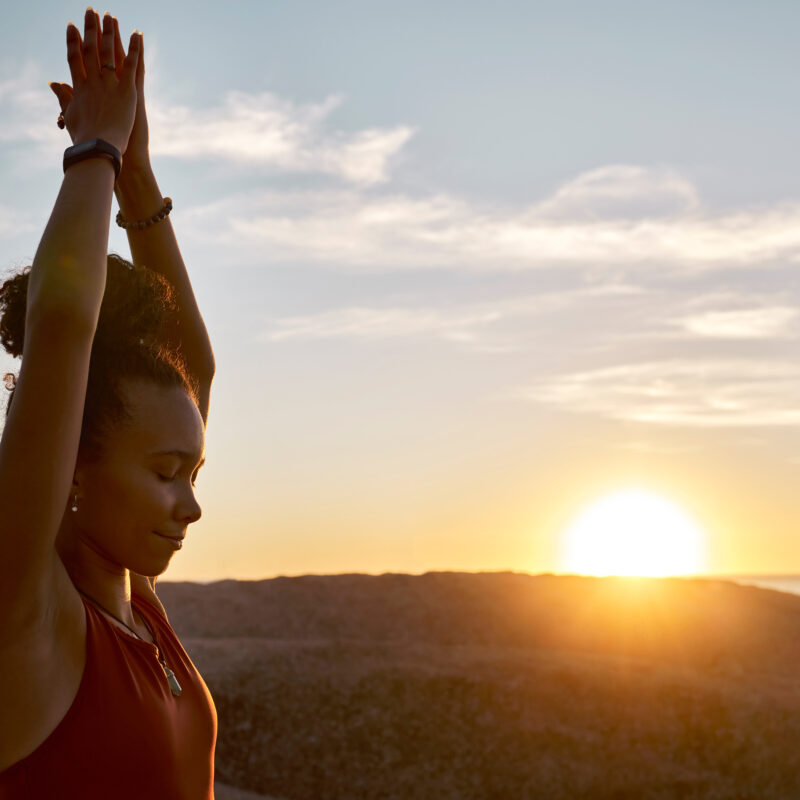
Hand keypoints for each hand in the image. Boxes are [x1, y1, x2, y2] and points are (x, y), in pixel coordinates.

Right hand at [49, 9, 139, 155]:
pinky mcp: (128, 92)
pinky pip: (131, 65)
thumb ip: (63, 98)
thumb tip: (53, 83)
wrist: (100, 149)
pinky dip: (134, 49)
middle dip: (90, 29)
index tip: (71, 27)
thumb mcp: (70, 117)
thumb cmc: (85, 139)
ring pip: (110, 53)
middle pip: (90, 50)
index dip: (72, 42)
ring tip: (110, 17)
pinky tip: (137, 35)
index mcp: (79, 88)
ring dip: (110, 33)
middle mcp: (93, 82)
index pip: (74, 59)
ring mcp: (110, 86)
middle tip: (90, 12)